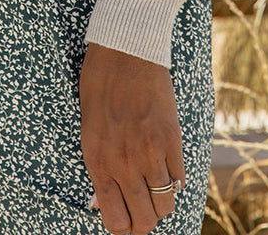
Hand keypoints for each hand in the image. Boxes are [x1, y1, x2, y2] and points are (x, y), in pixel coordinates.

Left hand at [79, 42, 185, 234]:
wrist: (124, 49)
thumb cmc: (99, 83)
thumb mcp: (87, 128)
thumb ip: (97, 166)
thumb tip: (99, 201)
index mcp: (98, 162)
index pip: (115, 220)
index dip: (123, 226)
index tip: (127, 219)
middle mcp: (124, 163)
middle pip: (144, 220)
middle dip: (144, 220)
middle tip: (143, 208)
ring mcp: (150, 152)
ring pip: (165, 205)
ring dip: (161, 202)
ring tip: (156, 188)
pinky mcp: (171, 138)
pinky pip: (180, 178)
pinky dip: (175, 179)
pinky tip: (167, 167)